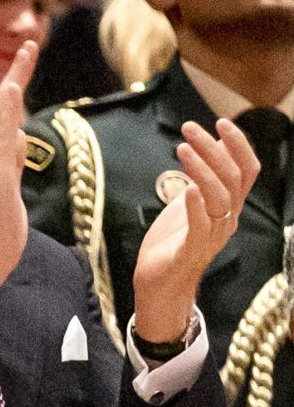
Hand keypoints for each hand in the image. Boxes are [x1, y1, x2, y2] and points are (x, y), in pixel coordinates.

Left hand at [132, 118, 258, 340]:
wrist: (160, 284)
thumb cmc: (173, 242)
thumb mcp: (189, 203)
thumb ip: (200, 178)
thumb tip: (207, 146)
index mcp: (229, 206)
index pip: (247, 170)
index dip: (239, 145)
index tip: (221, 122)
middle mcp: (227, 219)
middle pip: (232, 177)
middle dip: (213, 148)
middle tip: (189, 128)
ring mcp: (213, 235)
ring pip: (220, 196)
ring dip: (201, 168)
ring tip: (181, 148)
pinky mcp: (193, 249)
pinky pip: (202, 225)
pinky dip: (196, 205)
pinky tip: (187, 188)